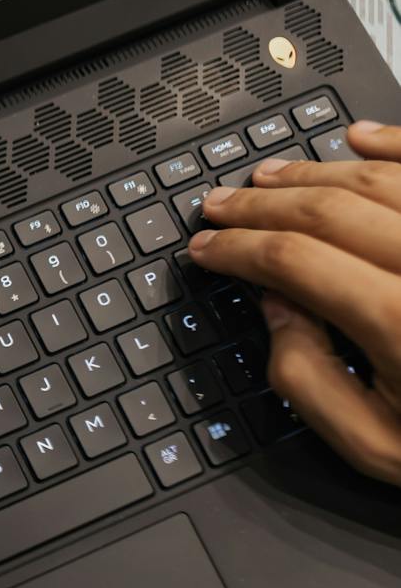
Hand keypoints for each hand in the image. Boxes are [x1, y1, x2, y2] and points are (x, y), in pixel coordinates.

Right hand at [190, 119, 400, 482]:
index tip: (206, 251)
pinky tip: (359, 139)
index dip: (237, 250)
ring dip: (314, 172)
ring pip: (377, 180)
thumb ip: (309, 382)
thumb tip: (274, 311)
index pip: (292, 261)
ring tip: (270, 176)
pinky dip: (393, 145)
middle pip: (327, 210)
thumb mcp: (378, 448)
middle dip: (259, 205)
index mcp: (400, 324)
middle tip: (220, 207)